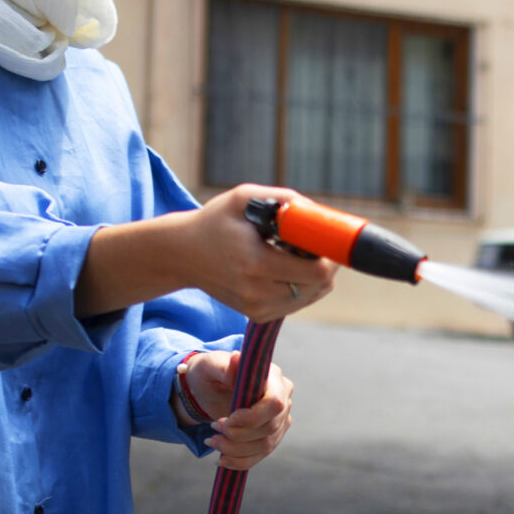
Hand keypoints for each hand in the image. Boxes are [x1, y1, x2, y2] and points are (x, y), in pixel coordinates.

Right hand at [76, 185, 339, 320]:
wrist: (183, 254)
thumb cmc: (215, 222)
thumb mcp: (244, 198)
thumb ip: (284, 201)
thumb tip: (319, 214)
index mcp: (255, 263)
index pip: (317, 273)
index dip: (331, 255)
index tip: (328, 239)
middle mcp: (258, 292)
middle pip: (319, 286)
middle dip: (324, 263)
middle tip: (310, 242)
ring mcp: (258, 308)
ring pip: (311, 295)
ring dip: (314, 275)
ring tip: (291, 252)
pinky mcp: (258, 315)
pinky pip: (297, 302)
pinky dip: (300, 284)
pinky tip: (283, 266)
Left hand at [183, 355, 292, 469]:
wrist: (208, 389)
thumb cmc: (210, 372)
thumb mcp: (211, 366)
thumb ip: (225, 366)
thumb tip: (236, 359)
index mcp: (273, 378)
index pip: (275, 403)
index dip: (253, 417)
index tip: (228, 419)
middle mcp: (283, 399)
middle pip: (270, 427)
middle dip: (239, 434)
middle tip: (213, 428)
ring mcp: (280, 420)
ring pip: (265, 444)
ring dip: (236, 449)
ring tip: (212, 441)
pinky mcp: (272, 436)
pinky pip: (261, 455)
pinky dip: (240, 461)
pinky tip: (221, 459)